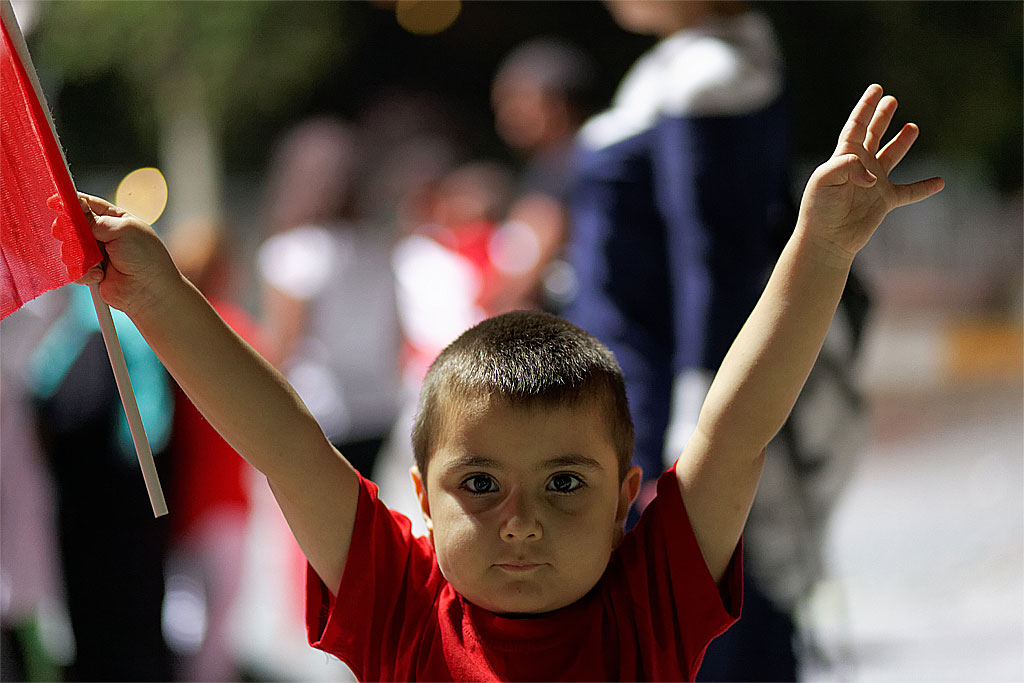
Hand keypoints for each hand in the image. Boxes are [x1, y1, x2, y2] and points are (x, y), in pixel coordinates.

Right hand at [75, 193, 180, 318]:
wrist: (150, 292)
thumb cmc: (146, 258)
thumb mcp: (123, 230)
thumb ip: (96, 220)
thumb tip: (74, 206)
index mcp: (114, 219)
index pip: (86, 204)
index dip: (69, 202)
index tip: (54, 202)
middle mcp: (102, 235)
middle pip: (70, 225)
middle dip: (69, 231)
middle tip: (74, 236)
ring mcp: (95, 254)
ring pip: (68, 248)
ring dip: (80, 256)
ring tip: (99, 263)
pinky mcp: (89, 272)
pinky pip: (72, 269)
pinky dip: (83, 272)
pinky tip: (100, 276)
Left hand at [798, 84, 944, 262]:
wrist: (826, 239)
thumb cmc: (820, 209)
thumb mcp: (825, 181)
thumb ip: (846, 167)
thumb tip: (873, 174)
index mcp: (843, 157)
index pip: (856, 126)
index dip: (865, 107)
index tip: (876, 89)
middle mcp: (860, 167)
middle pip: (873, 135)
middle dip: (881, 117)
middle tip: (891, 100)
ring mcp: (874, 183)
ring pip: (891, 156)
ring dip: (901, 142)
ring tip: (912, 127)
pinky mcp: (884, 201)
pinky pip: (909, 192)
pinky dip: (924, 187)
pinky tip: (940, 182)